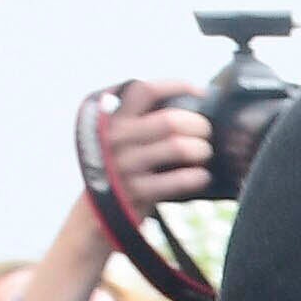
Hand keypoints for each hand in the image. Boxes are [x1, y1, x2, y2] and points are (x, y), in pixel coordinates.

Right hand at [92, 78, 214, 212]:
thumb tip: (193, 106)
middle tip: (205, 132)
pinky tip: (202, 176)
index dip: (176, 86)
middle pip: (169, 120)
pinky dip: (195, 176)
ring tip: (204, 153)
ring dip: (200, 149)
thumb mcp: (123, 139)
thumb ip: (145, 121)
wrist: (95, 215)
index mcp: (114, 119)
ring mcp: (125, 165)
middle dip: (197, 125)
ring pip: (177, 147)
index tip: (201, 92)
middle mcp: (116, 139)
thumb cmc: (121, 169)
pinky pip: (176, 180)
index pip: (145, 91)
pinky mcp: (136, 191)